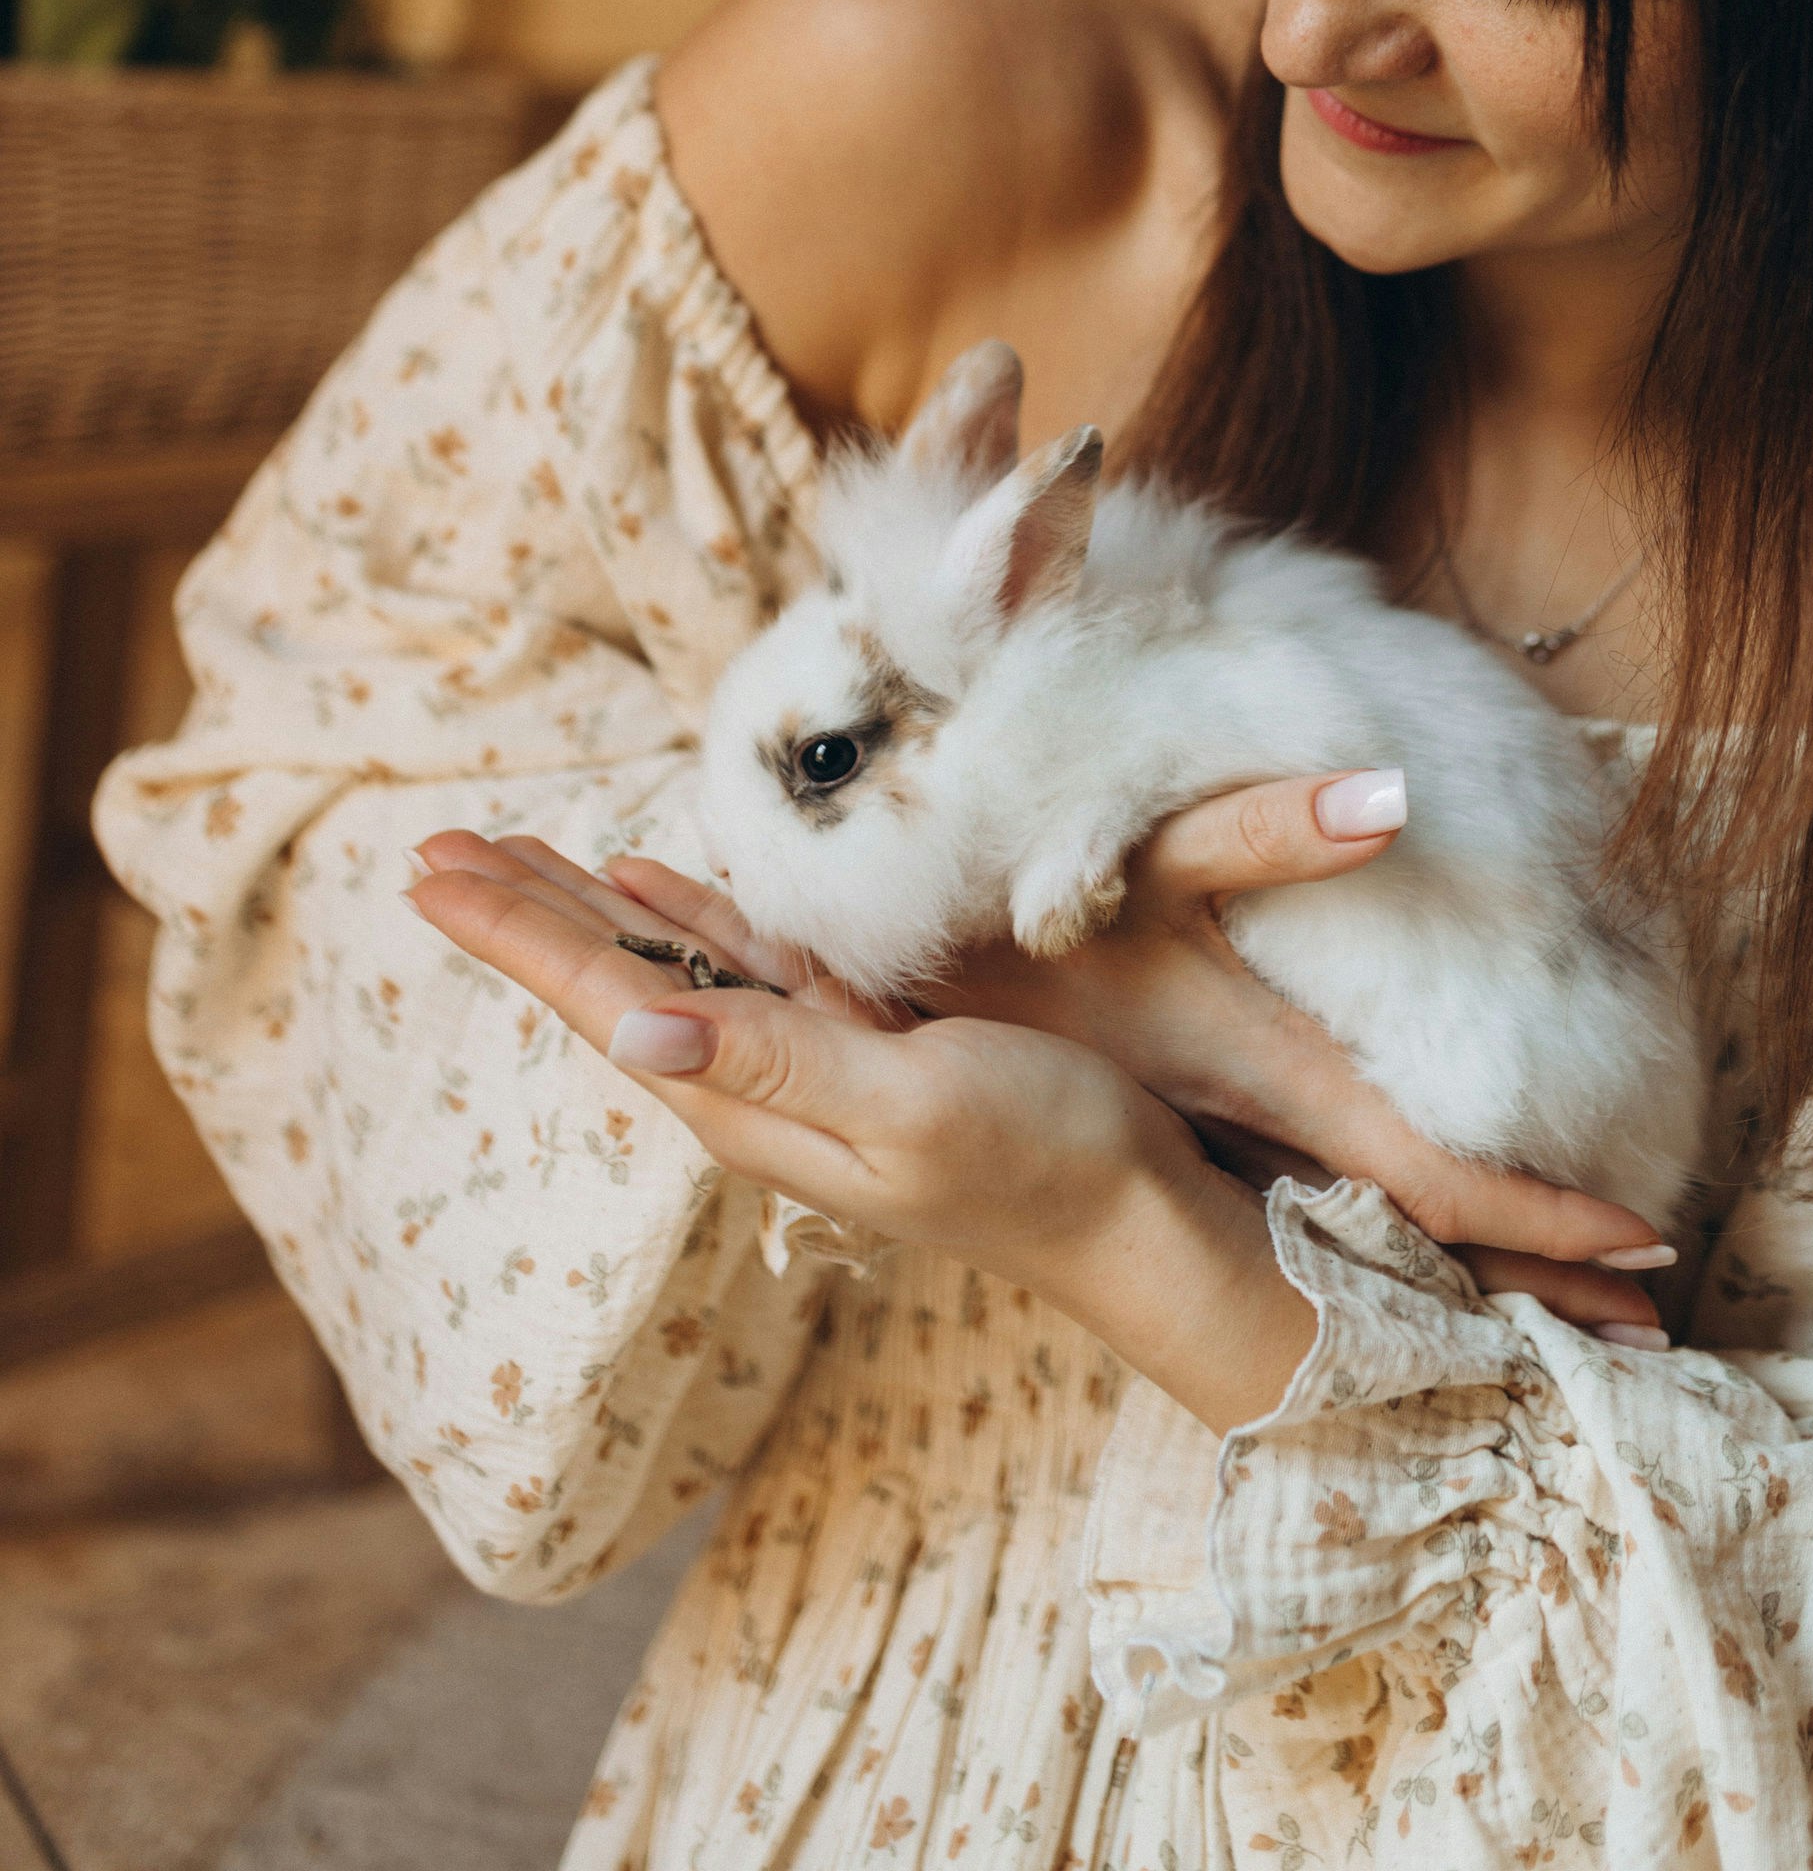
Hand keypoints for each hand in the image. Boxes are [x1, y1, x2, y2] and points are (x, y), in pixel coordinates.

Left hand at [405, 829, 1317, 1429]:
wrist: (1138, 1216)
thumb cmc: (1042, 1162)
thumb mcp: (910, 1107)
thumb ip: (777, 1062)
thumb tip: (631, 1025)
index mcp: (749, 1099)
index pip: (603, 997)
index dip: (515, 929)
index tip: (428, 869)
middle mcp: (758, 1082)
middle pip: (613, 977)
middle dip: (524, 908)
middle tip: (436, 844)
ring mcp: (809, 1060)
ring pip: (670, 961)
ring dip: (587, 906)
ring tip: (513, 858)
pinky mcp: (865, 1038)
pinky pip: (745, 961)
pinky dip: (688, 913)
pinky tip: (651, 887)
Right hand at [922, 772, 1674, 1344]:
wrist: (880, 999)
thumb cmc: (1017, 925)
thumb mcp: (1149, 863)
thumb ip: (1267, 827)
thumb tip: (1392, 795)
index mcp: (1264, 1082)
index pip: (1436, 1179)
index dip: (1545, 1224)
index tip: (1651, 1260)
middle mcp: (1250, 1128)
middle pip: (1425, 1230)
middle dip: (1538, 1278)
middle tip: (1656, 1327)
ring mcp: (1211, 1131)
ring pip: (1375, 1218)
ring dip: (1474, 1260)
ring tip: (1579, 1305)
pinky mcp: (1176, 1112)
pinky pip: (1318, 1185)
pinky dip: (1393, 1214)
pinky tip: (1421, 1224)